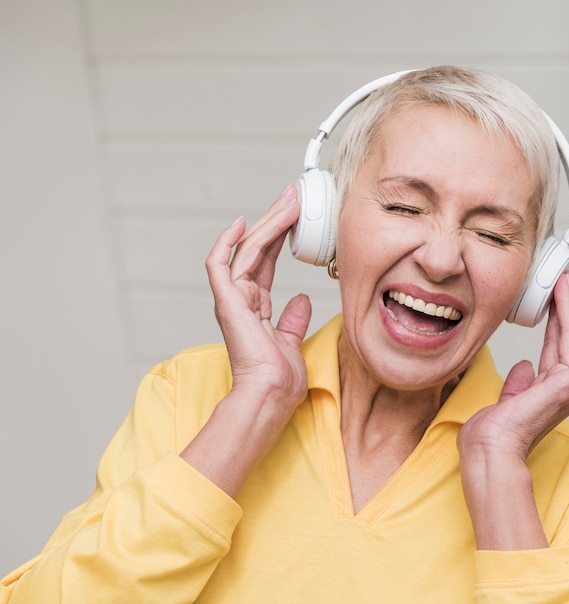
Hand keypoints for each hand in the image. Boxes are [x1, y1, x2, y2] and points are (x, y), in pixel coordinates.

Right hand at [181, 185, 311, 495]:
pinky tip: (242, 222)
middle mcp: (241, 299)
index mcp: (255, 307)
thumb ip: (293, 318)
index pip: (266, 262)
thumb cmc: (280, 376)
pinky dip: (227, 242)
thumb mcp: (291, 340)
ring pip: (246, 250)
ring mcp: (232, 299)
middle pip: (257, 250)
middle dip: (275, 221)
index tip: (296, 215)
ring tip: (288, 201)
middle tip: (292, 196)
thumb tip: (302, 298)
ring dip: (268, 223)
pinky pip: (220, 264)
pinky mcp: (226, 301)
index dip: (280, 237)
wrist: (271, 394)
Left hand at [458, 271, 568, 460]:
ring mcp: (567, 388)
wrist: (489, 449)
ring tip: (567, 284)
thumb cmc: (491, 434)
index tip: (553, 300)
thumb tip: (524, 366)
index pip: (557, 347)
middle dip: (567, 307)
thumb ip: (518, 384)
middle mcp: (563, 388)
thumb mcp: (506, 401)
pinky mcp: (566, 386)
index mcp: (548, 390)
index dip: (557, 321)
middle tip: (563, 281)